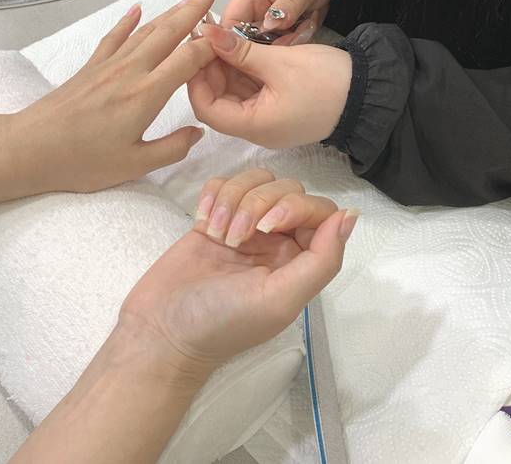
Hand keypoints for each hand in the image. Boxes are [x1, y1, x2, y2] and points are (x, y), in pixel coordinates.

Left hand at [0, 0, 218, 221]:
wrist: (31, 149)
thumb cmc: (83, 162)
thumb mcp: (135, 165)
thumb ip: (172, 148)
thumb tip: (199, 131)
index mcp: (147, 95)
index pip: (188, 60)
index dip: (211, 46)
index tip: (230, 35)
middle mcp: (131, 72)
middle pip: (168, 33)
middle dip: (193, 10)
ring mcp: (109, 66)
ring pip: (145, 31)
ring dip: (170, 12)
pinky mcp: (91, 68)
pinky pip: (114, 37)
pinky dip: (128, 21)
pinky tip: (138, 8)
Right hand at [11, 173, 356, 463]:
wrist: (160, 331)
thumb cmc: (223, 322)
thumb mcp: (281, 299)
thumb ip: (322, 260)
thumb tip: (350, 216)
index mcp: (299, 260)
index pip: (319, 211)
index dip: (297, 206)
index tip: (268, 226)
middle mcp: (276, 240)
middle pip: (287, 188)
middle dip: (259, 203)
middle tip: (235, 239)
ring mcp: (242, 226)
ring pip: (255, 180)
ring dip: (234, 200)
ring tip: (216, 234)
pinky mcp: (211, 218)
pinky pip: (223, 183)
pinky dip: (214, 195)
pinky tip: (203, 220)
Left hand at [188, 23, 351, 147]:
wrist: (371, 94)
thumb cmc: (330, 82)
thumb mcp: (281, 62)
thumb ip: (240, 50)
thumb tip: (208, 34)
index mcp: (255, 126)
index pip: (206, 107)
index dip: (196, 77)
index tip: (198, 47)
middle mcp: (257, 130)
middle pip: (217, 102)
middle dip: (210, 70)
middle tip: (210, 38)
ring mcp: (268, 121)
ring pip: (233, 96)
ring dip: (226, 69)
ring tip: (227, 40)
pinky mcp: (278, 111)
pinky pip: (250, 94)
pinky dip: (243, 73)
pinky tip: (243, 50)